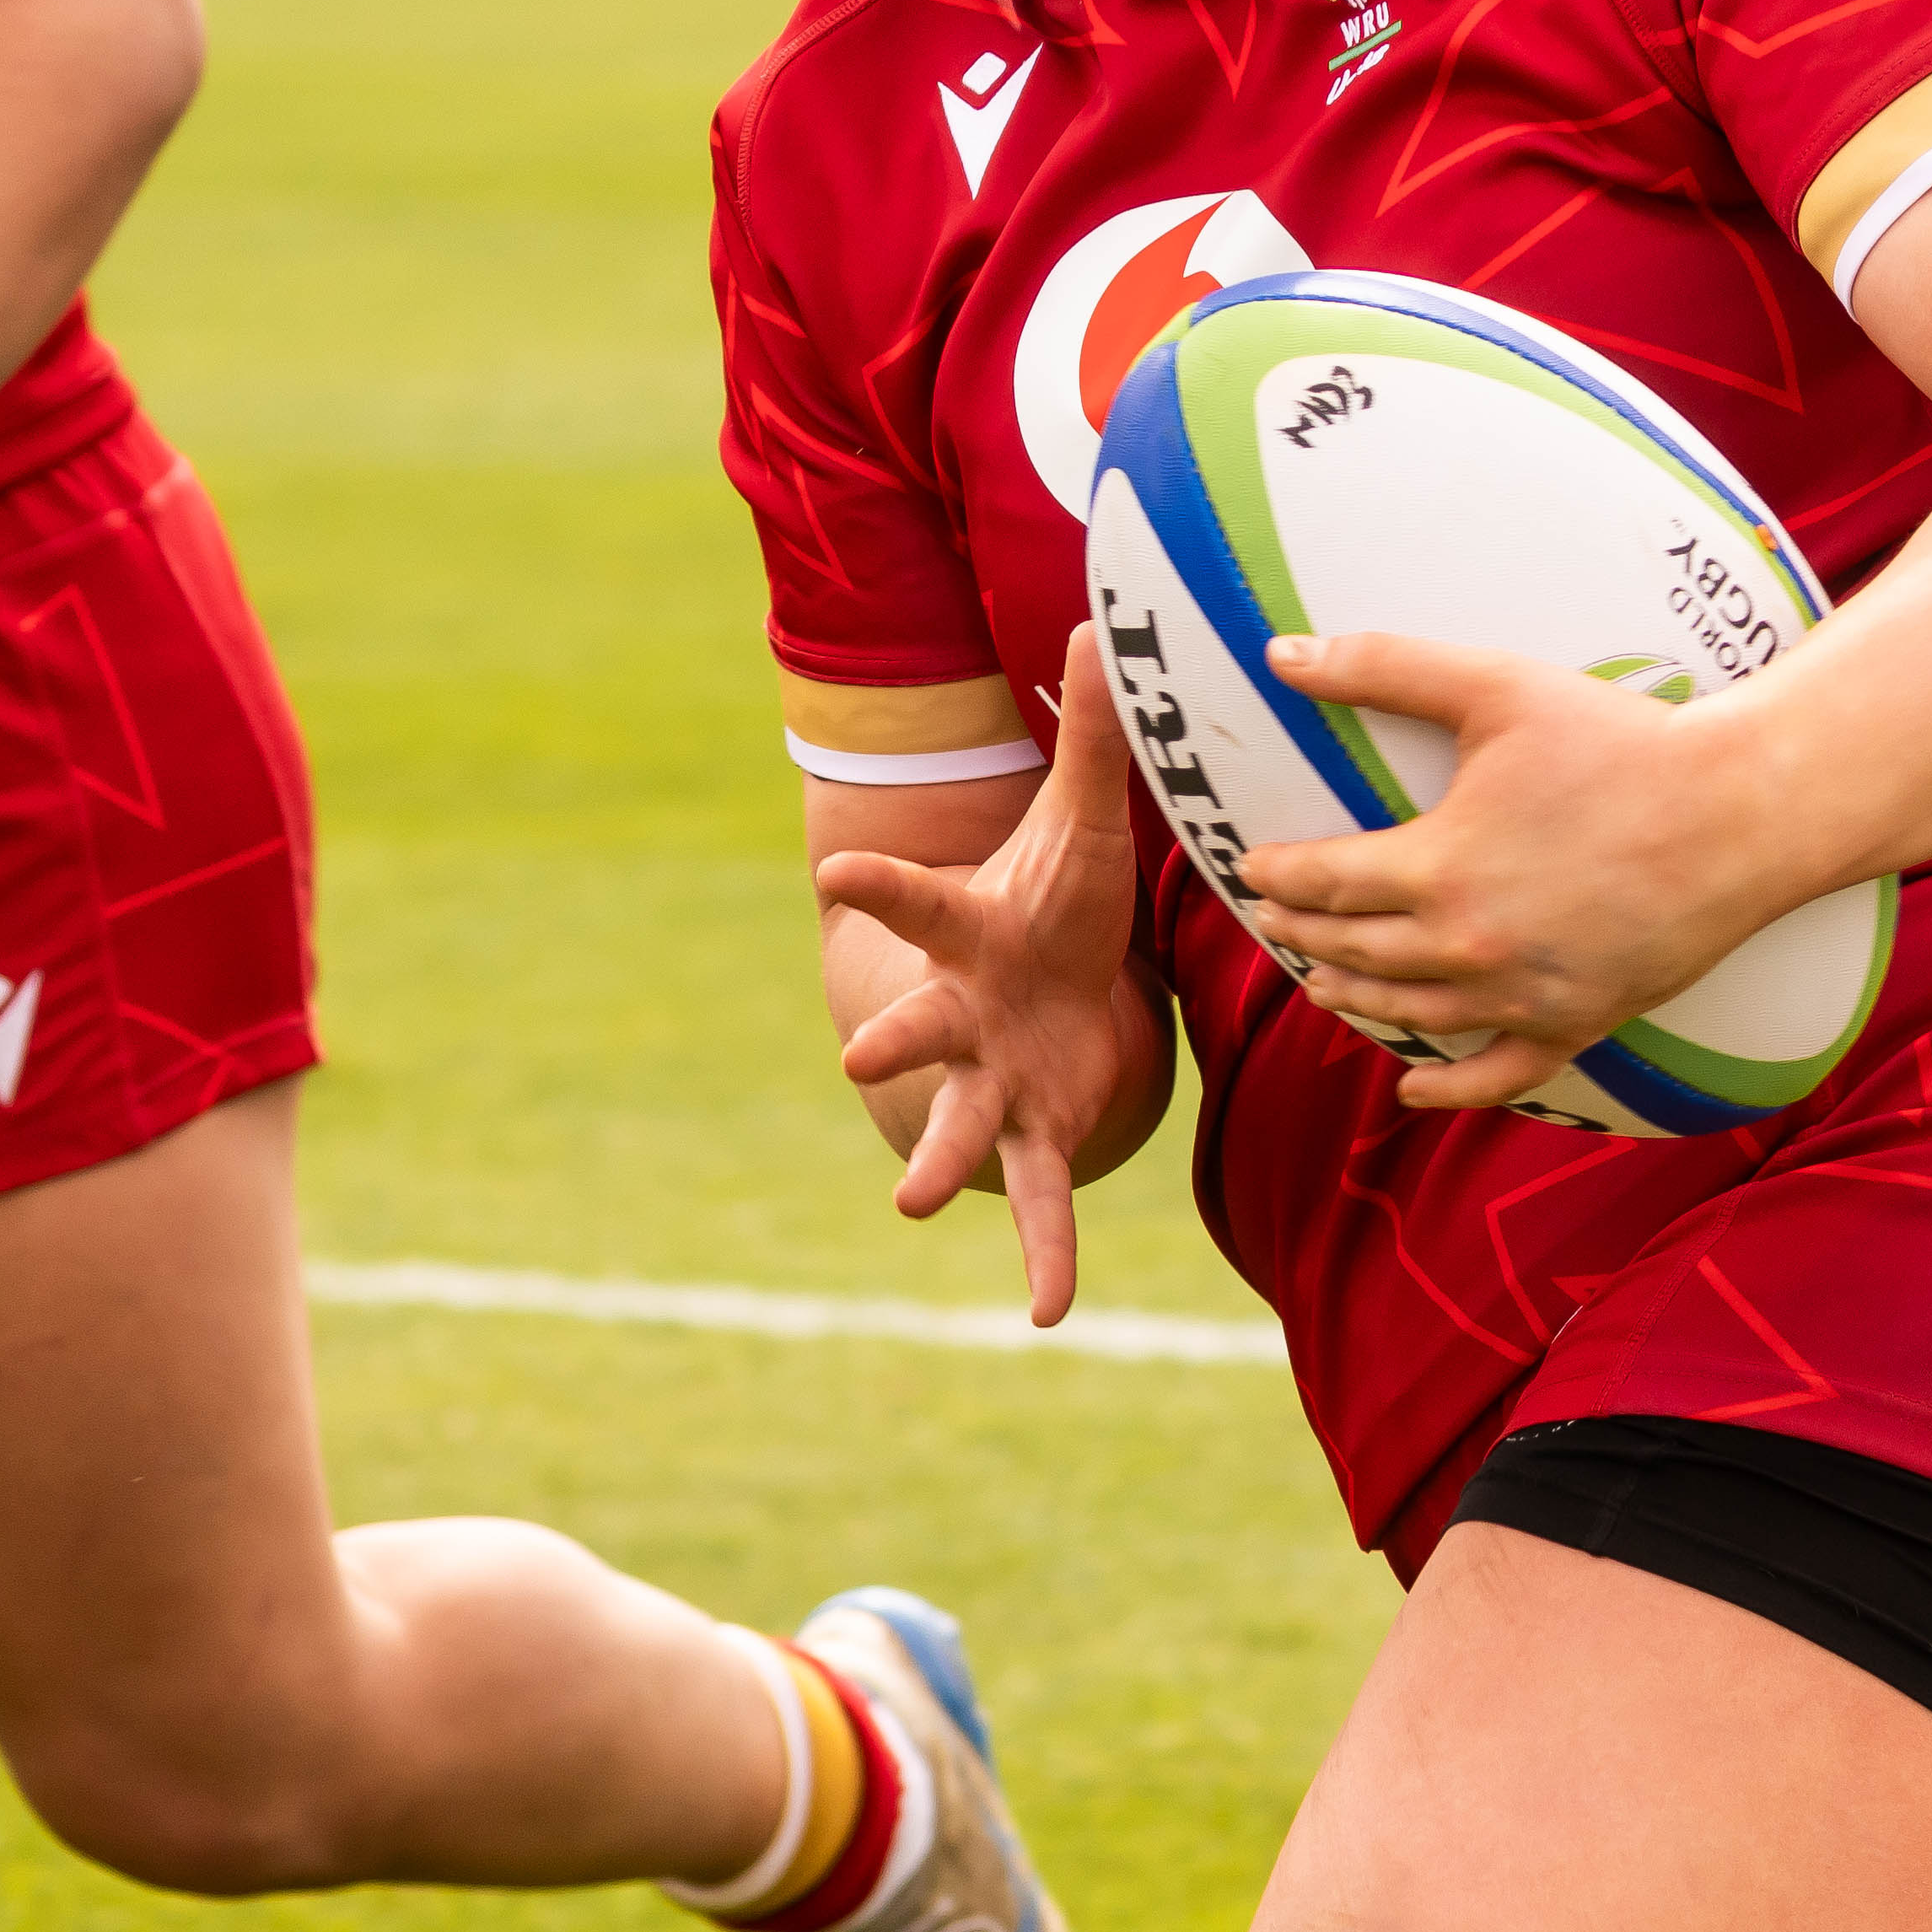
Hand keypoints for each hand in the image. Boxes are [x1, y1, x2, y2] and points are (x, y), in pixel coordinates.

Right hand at [810, 626, 1176, 1322]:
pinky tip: (1049, 1314)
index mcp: (969, 934)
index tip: (832, 869)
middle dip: (893, 1042)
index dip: (879, 886)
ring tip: (917, 1200)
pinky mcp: (1040, 1133)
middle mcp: (964, 1016)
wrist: (1060, 982)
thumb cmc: (1063, 896)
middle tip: (859, 1060)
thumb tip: (1099, 617)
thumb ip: (1091, 733)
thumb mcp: (1084, 818)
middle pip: (921, 1027)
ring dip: (941, 1161)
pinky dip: (1048, 1257)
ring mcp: (993, 1083)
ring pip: (960, 1125)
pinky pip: (1044, 1203)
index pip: (918, 902)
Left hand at [1225, 633, 1813, 1119]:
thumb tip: (1281, 653)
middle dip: (1304, 934)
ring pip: (1408, 1011)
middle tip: (1277, 920)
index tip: (1253, 867)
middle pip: (1354, 951)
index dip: (1279, 875)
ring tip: (1320, 982)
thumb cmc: (1621, 743)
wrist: (1738, 814)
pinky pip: (1497, 1075)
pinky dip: (1446, 1087)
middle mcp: (1467, 945)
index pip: (1325, 881)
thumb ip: (1385, 666)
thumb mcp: (1496, 687)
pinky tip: (1410, 1084)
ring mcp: (1521, 995)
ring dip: (1351, 998)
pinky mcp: (1576, 1023)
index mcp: (1437, 865)